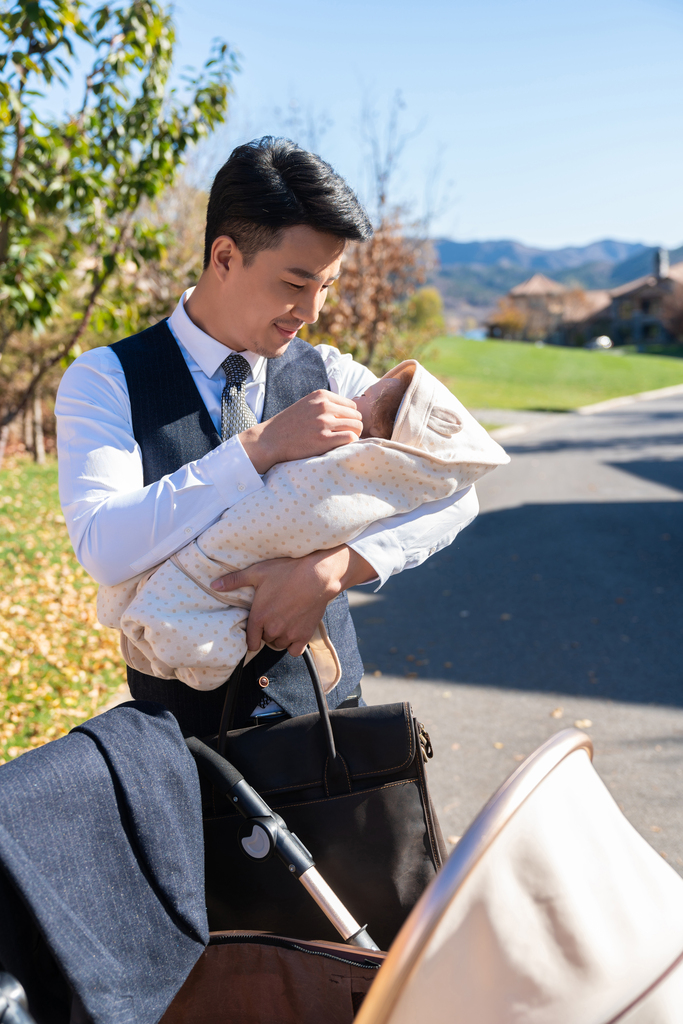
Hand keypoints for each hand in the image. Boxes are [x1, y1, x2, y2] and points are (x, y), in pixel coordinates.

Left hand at [210, 545, 374, 655]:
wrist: (316, 576)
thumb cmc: (287, 572)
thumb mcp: (258, 572)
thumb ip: (234, 580)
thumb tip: (214, 585)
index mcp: (259, 617)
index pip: (250, 641)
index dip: (252, 637)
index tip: (256, 631)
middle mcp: (273, 629)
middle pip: (265, 640)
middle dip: (266, 632)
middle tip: (272, 618)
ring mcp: (289, 634)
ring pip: (279, 645)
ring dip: (279, 638)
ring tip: (283, 623)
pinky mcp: (304, 635)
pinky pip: (294, 651)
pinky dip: (293, 645)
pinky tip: (294, 632)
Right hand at [238, 390, 361, 474]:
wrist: (270, 440)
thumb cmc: (289, 424)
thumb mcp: (307, 404)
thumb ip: (326, 404)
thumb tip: (351, 411)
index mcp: (321, 396)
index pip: (352, 405)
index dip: (349, 417)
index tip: (342, 426)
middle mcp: (324, 407)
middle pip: (357, 416)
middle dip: (353, 426)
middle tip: (344, 436)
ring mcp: (324, 423)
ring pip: (357, 426)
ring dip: (354, 435)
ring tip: (343, 441)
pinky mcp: (323, 439)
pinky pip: (350, 438)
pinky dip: (350, 443)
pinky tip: (341, 446)